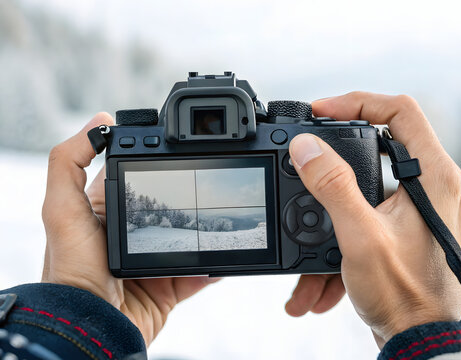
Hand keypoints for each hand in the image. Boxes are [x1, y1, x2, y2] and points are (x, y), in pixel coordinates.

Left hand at [41, 113, 218, 344]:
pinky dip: (216, 266)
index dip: (157, 163)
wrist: (90, 326)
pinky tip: (228, 255)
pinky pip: (201, 272)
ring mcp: (155, 258)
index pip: (138, 176)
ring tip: (226, 218)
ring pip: (190, 238)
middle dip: (192, 198)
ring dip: (208, 230)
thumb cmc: (71, 268)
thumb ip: (69, 161)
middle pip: (171, 207)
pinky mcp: (170, 285)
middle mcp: (134, 232)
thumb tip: (99, 121)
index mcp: (109, 209)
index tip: (180, 151)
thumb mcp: (61, 208)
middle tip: (213, 187)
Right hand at [285, 93, 460, 346]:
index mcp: (432, 177)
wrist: (420, 340)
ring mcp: (418, 208)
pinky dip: (339, 235)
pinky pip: (365, 214)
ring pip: (365, 186)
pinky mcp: (404, 227)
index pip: (400, 111)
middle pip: (379, 143)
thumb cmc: (406, 295)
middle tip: (307, 157)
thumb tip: (307, 148)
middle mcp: (431, 187)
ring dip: (330, 211)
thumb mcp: (360, 236)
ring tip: (304, 239)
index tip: (322, 112)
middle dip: (335, 157)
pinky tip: (320, 274)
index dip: (358, 102)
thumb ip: (332, 186)